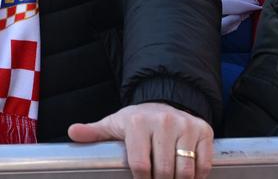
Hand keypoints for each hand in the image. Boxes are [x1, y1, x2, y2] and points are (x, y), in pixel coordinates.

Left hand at [68, 103, 212, 178]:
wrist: (163, 105)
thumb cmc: (136, 122)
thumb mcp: (114, 125)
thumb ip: (94, 132)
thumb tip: (73, 132)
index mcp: (138, 122)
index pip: (141, 164)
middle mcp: (164, 121)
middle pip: (164, 170)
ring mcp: (186, 125)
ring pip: (186, 170)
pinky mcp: (204, 130)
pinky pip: (204, 164)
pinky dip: (198, 176)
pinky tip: (187, 176)